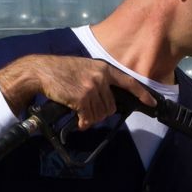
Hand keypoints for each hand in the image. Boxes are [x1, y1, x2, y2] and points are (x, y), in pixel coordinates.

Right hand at [0, 55, 156, 128]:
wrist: (39, 71)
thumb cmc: (60, 71)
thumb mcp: (84, 68)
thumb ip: (99, 81)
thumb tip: (108, 103)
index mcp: (103, 69)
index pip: (128, 82)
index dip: (142, 94)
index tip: (152, 103)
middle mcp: (100, 78)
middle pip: (111, 107)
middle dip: (101, 113)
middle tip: (88, 112)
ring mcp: (91, 87)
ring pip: (100, 114)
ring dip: (91, 118)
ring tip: (80, 113)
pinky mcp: (81, 98)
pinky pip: (88, 118)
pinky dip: (83, 123)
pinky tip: (77, 120)